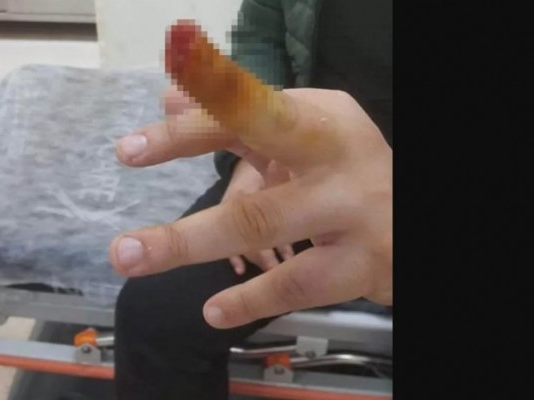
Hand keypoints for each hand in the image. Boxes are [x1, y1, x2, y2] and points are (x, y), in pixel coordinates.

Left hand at [112, 87, 391, 328]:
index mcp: (319, 116)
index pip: (247, 103)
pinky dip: (250, 299)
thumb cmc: (345, 175)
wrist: (414, 226)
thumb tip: (169, 98)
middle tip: (124, 150)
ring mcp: (350, 209)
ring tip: (131, 256)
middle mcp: (335, 152)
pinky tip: (213, 311)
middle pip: (259, 134)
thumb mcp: (300, 137)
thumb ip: (238, 120)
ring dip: (189, 239)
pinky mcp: (358, 264)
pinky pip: (296, 285)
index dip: (193, 108)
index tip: (133, 126)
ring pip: (263, 220)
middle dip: (186, 138)